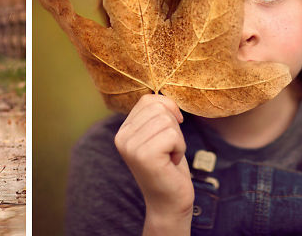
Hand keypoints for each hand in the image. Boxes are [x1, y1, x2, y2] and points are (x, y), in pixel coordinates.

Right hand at [114, 94, 193, 233]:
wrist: (169, 202)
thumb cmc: (169, 167)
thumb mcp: (159, 135)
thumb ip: (156, 115)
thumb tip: (167, 99)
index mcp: (123, 131)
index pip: (148, 100)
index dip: (168, 111)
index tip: (170, 133)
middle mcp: (122, 137)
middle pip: (159, 108)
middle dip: (174, 128)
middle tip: (168, 149)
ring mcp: (131, 147)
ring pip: (168, 121)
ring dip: (178, 140)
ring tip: (169, 156)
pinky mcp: (145, 156)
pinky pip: (173, 135)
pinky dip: (180, 148)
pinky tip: (171, 163)